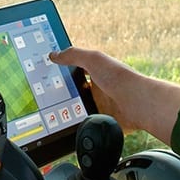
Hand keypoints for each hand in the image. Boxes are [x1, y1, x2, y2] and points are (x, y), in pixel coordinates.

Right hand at [50, 47, 179, 143]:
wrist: (138, 103)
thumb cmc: (120, 78)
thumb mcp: (94, 60)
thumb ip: (74, 55)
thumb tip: (54, 54)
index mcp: (95, 70)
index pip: (73, 68)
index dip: (59, 70)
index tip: (43, 73)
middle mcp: (97, 87)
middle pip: (72, 89)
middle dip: (58, 93)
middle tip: (42, 97)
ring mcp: (99, 104)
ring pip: (76, 108)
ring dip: (66, 111)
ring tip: (51, 114)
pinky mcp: (103, 119)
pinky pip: (86, 123)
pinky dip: (78, 124)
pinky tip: (68, 124)